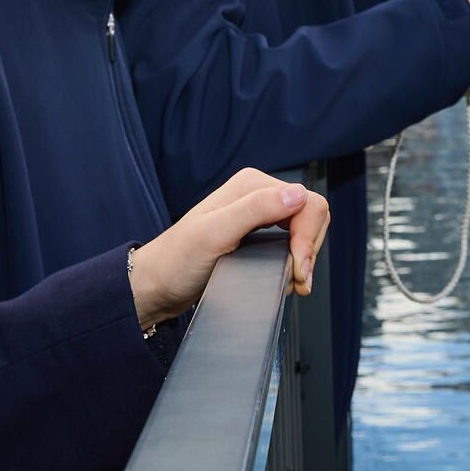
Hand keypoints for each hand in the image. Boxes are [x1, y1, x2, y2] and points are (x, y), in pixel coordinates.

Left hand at [130, 169, 330, 328]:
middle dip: (310, 249)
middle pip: (311, 215)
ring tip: (293, 282)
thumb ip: (255, 210)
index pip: (306, 201)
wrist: (158, 286)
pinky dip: (296, 264)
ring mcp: (259, 218)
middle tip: (298, 279)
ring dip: (305, 260)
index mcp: (250, 185)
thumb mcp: (214, 233)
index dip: (308, 237)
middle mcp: (257, 197)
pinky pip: (293, 245)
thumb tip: (296, 194)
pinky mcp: (259, 238)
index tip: (299, 267)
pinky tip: (286, 280)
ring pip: (306, 231)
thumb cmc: (176, 261)